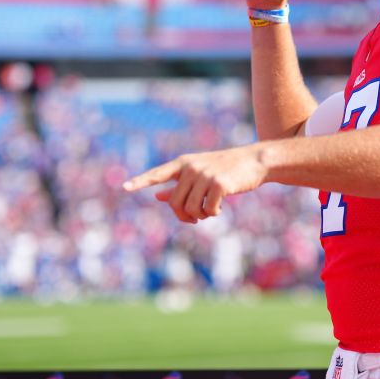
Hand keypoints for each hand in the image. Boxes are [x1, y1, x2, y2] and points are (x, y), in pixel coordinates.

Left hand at [122, 145, 267, 223]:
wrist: (254, 161)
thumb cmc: (226, 168)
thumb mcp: (200, 173)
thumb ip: (179, 185)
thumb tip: (158, 197)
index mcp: (184, 163)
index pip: (157, 173)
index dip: (141, 181)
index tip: (125, 187)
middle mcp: (191, 167)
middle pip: (175, 202)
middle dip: (184, 216)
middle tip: (196, 218)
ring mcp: (205, 175)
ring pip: (190, 208)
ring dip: (199, 216)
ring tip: (209, 211)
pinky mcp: (219, 184)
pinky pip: (207, 209)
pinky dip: (212, 213)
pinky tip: (219, 208)